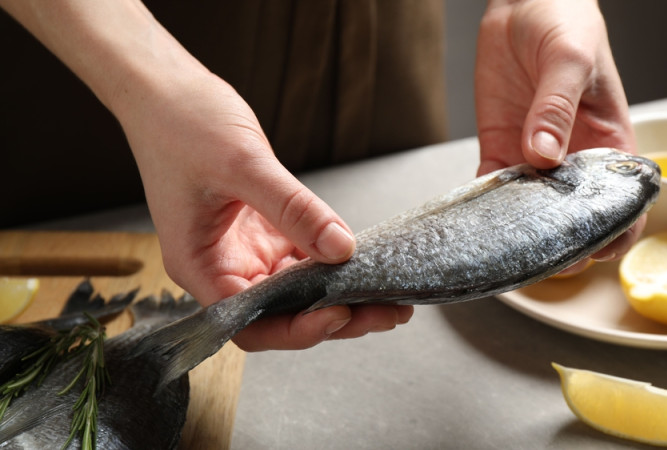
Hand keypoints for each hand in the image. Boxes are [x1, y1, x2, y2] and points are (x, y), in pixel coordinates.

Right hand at [0, 0, 411, 351]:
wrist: (167, 91)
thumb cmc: (182, 125)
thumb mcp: (243, 165)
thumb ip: (293, 209)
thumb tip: (341, 248)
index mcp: (201, 266)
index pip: (250, 322)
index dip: (296, 330)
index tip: (340, 315)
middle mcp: (223, 267)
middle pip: (282, 314)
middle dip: (335, 318)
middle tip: (387, 312)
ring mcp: (245, 251)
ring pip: (299, 290)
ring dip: (341, 294)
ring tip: (391, 295)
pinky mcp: (264, 231)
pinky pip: (304, 257)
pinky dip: (333, 262)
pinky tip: (366, 261)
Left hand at [474, 0, 643, 267]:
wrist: (522, 4)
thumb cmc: (565, 22)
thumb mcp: (569, 60)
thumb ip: (557, 108)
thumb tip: (545, 155)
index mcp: (609, 141)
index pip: (621, 201)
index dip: (615, 232)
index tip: (597, 251)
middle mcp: (573, 158)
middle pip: (573, 215)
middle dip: (560, 240)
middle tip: (541, 254)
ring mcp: (535, 157)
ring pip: (530, 209)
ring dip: (518, 228)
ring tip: (505, 245)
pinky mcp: (501, 148)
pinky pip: (493, 186)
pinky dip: (485, 205)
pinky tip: (477, 218)